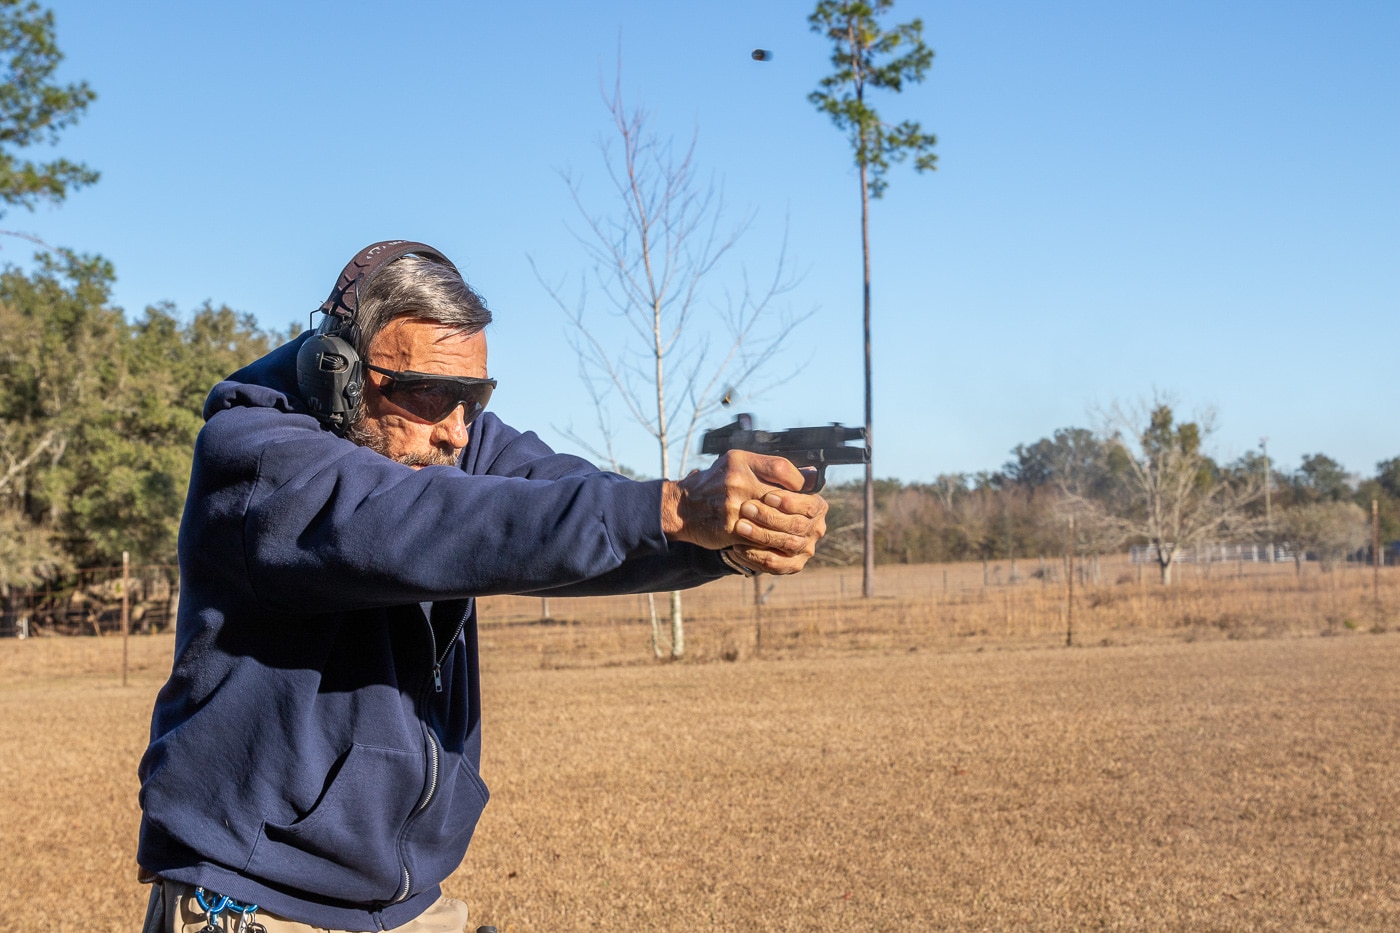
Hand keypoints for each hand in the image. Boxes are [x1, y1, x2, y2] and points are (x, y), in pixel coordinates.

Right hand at [661, 451, 827, 573]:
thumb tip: (810, 475)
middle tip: (808, 516)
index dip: (798, 481)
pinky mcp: (729, 528)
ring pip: (774, 520)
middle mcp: (736, 481)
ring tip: (797, 531)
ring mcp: (732, 506)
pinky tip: (778, 541)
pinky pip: (759, 536)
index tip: (802, 490)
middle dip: (797, 510)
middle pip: (781, 497)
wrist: (681, 506)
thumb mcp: (737, 464)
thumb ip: (769, 467)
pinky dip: (771, 540)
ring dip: (788, 528)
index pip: (781, 468)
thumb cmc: (714, 483)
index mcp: (740, 462)